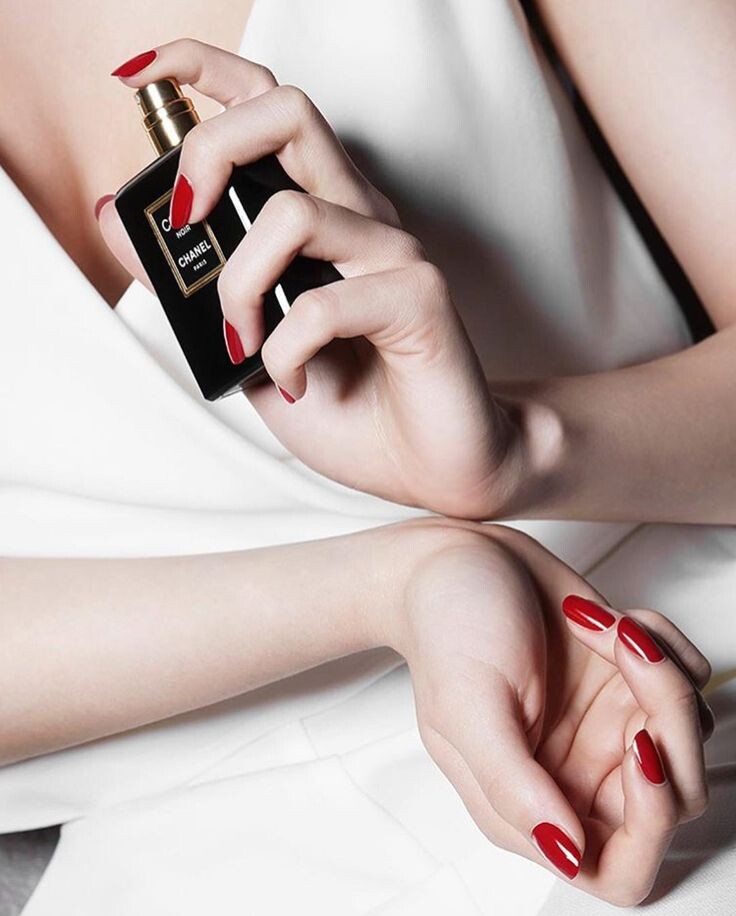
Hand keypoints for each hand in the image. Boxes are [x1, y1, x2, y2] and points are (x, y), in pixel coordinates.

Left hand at [100, 39, 518, 517]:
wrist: (421, 466)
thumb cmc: (348, 406)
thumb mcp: (244, 343)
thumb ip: (190, 283)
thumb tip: (116, 220)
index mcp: (321, 217)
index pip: (270, 110)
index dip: (206, 70)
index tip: (141, 76)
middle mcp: (358, 219)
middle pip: (285, 114)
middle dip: (210, 151)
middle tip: (188, 221)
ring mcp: (393, 254)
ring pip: (290, 215)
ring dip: (239, 287)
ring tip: (246, 343)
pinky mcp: (420, 299)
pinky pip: (323, 304)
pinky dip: (286, 350)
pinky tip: (295, 379)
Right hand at [393, 520, 711, 905]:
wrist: (458, 554)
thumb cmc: (447, 626)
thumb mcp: (467, 705)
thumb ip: (511, 785)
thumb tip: (566, 852)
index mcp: (528, 802)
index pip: (618, 869)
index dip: (649, 825)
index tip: (636, 747)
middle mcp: (575, 772)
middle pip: (673, 797)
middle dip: (668, 723)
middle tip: (627, 658)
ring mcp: (604, 726)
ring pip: (688, 734)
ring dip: (661, 671)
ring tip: (605, 626)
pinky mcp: (625, 681)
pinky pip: (688, 679)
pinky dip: (664, 641)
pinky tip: (609, 619)